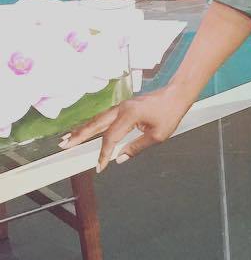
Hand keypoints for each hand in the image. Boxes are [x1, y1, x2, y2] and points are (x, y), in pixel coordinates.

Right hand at [58, 87, 191, 172]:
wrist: (177, 94)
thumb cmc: (171, 114)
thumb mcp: (158, 135)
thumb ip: (137, 147)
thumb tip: (120, 159)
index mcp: (129, 115)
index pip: (110, 137)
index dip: (103, 153)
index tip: (100, 166)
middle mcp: (121, 109)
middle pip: (96, 124)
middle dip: (79, 135)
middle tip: (63, 144)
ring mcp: (121, 106)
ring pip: (98, 119)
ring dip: (83, 129)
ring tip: (68, 138)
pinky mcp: (124, 106)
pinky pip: (104, 116)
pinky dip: (93, 124)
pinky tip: (86, 129)